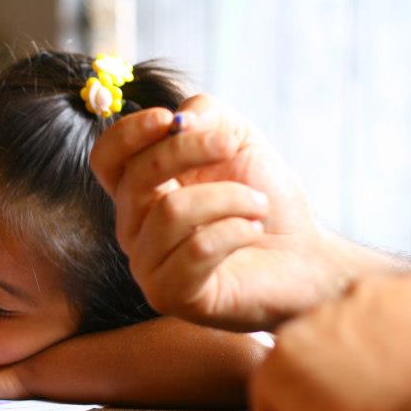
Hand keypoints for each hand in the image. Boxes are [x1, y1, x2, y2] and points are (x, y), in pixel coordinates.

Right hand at [91, 93, 370, 330]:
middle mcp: (134, 230)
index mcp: (140, 191)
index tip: (169, 119)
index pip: (106, 160)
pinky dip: (236, 230)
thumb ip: (203, 115)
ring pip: (171, 213)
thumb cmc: (265, 199)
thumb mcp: (236, 138)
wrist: (303, 254)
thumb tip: (176, 122)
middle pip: (135, 180)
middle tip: (230, 147)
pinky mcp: (172, 296)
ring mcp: (148, 266)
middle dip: (188, 153)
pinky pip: (196, 250)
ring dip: (228, 197)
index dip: (128, 134)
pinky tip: (253, 232)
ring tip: (257, 206)